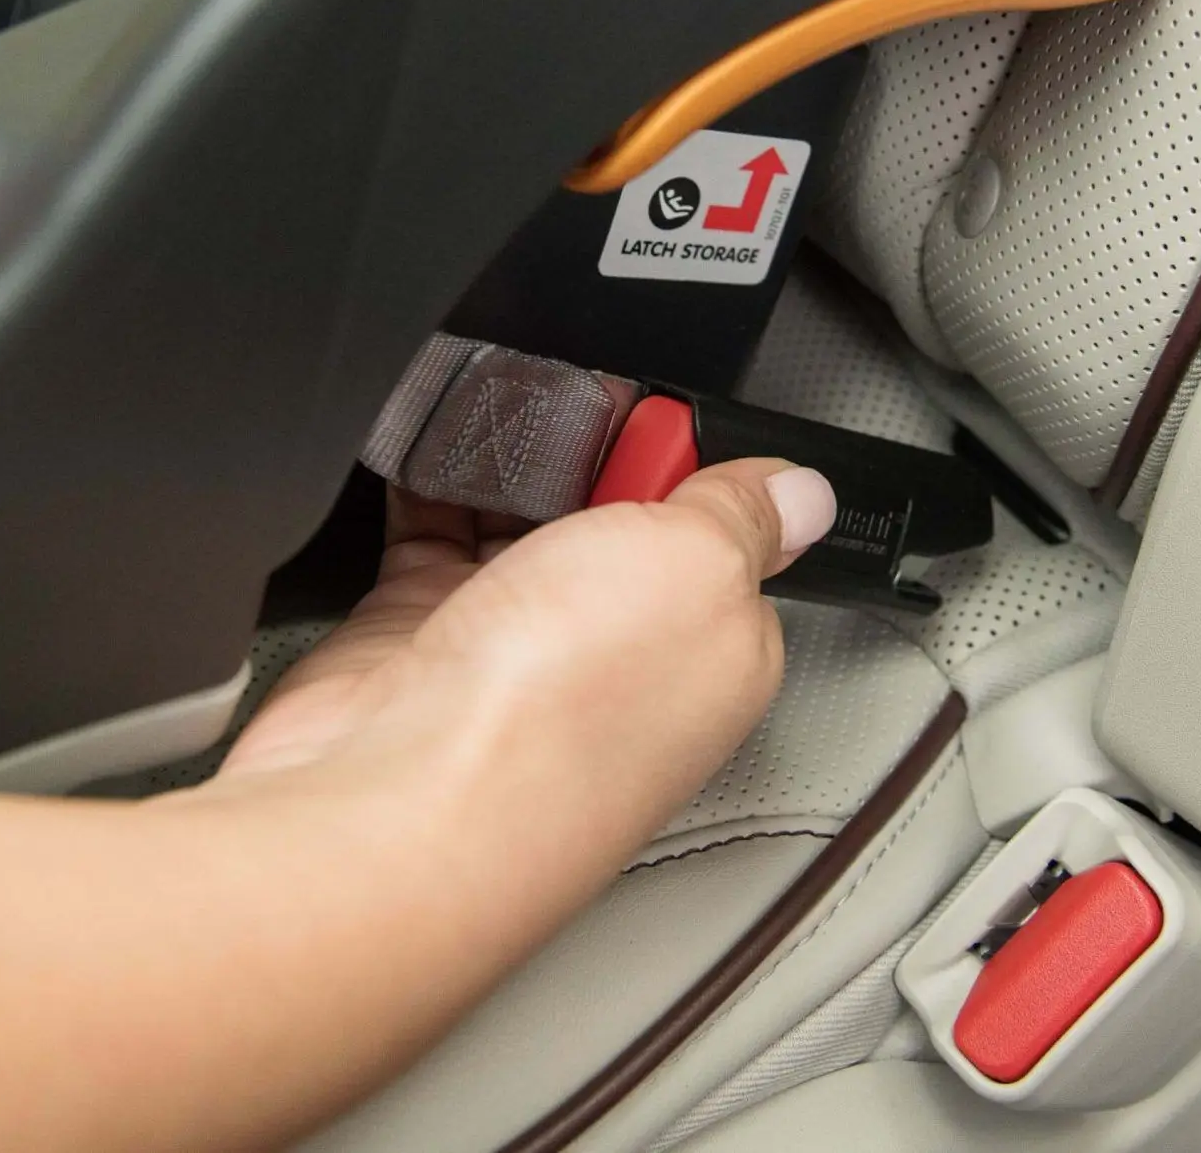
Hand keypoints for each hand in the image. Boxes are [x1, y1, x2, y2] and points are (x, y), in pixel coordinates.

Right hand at [209, 460, 837, 882]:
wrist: (398, 799)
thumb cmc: (560, 716)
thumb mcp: (702, 566)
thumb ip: (750, 514)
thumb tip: (802, 491)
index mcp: (716, 647)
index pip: (730, 537)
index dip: (701, 466)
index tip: (663, 418)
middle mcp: (617, 657)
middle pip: (620, 521)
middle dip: (597, 454)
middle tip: (573, 407)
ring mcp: (514, 649)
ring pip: (522, 522)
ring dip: (509, 461)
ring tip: (495, 401)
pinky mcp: (418, 638)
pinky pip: (429, 535)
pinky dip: (424, 481)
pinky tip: (426, 437)